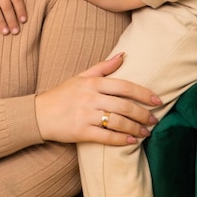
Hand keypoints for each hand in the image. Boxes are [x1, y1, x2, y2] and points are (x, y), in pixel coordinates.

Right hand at [35, 54, 160, 144]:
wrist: (39, 114)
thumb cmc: (62, 94)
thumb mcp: (81, 76)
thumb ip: (103, 67)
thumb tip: (123, 55)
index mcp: (92, 82)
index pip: (124, 86)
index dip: (143, 93)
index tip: (157, 100)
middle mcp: (90, 97)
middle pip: (124, 105)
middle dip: (143, 114)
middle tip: (154, 120)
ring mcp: (86, 115)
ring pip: (118, 122)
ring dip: (136, 129)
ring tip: (145, 132)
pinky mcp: (82, 131)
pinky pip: (107, 137)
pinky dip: (121, 140)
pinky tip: (131, 141)